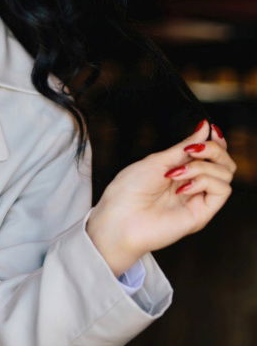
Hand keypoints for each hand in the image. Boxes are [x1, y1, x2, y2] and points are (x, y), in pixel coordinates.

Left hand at [86, 119, 235, 275]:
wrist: (119, 218)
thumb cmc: (128, 190)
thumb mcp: (156, 161)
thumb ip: (183, 147)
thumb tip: (204, 127)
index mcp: (179, 171)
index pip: (211, 154)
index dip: (215, 141)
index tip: (212, 129)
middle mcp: (192, 185)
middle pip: (225, 163)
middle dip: (215, 150)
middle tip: (194, 150)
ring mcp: (197, 199)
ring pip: (226, 174)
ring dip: (203, 166)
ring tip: (176, 174)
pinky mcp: (202, 213)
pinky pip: (222, 190)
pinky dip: (205, 181)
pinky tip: (183, 187)